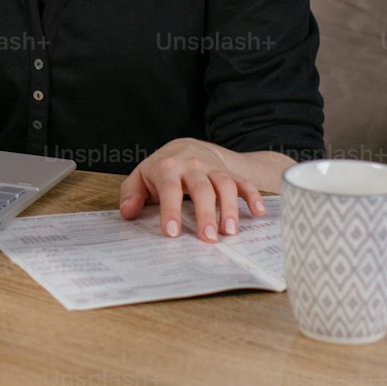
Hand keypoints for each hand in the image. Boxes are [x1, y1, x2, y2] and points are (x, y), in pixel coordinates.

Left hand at [119, 138, 269, 242]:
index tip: (172, 232)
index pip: (169, 188)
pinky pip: (243, 181)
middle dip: (205, 213)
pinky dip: (253, 195)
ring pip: (224, 184)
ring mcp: (212, 168)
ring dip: (230, 207)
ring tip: (230, 232)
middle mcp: (192, 166)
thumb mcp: (141, 177)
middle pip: (201, 188)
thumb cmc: (161, 169)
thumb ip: (131, 193)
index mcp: (167, 168)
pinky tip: (258, 212)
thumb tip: (128, 212)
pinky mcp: (228, 172)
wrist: (185, 147)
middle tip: (208, 238)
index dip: (170, 209)